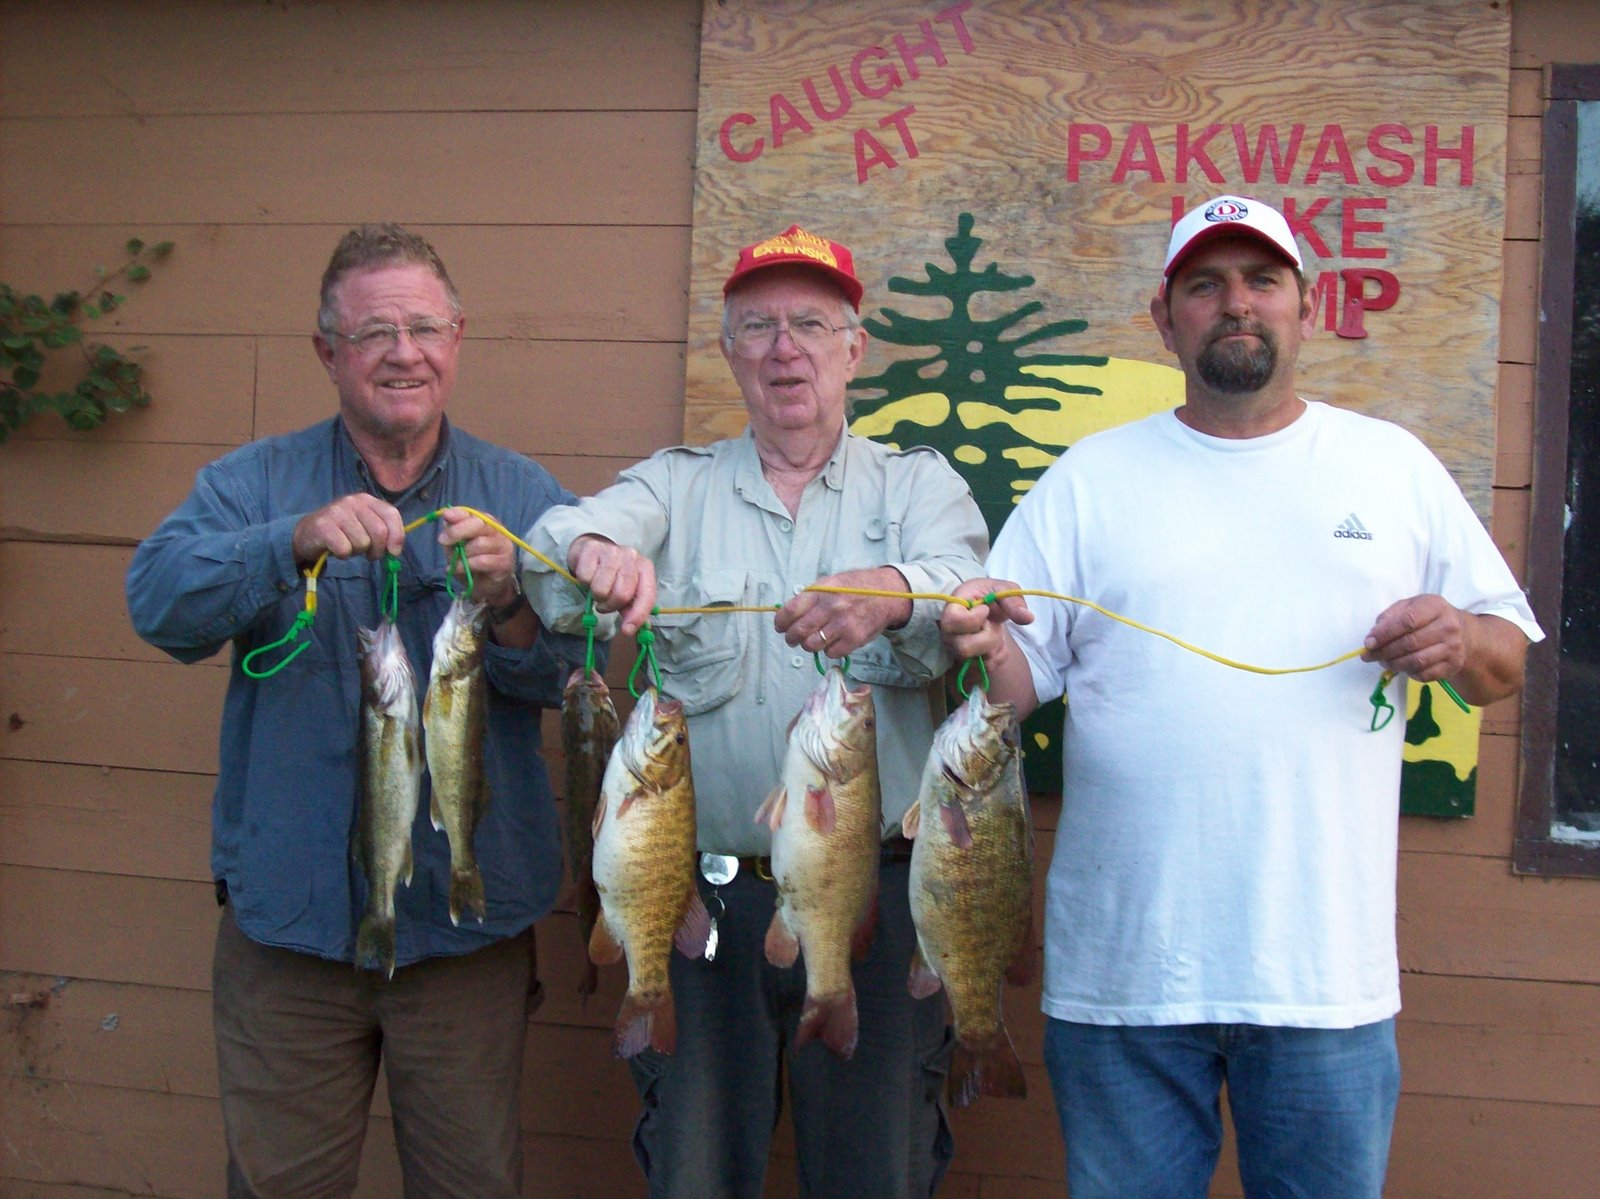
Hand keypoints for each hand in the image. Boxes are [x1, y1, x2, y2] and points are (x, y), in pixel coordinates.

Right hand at [292, 494, 404, 565]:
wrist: (307, 533)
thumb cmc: (342, 531)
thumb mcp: (364, 526)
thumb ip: (383, 532)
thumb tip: (395, 550)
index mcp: (366, 500)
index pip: (391, 514)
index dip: (397, 536)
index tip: (394, 552)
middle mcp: (353, 501)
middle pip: (379, 532)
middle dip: (377, 549)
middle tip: (368, 554)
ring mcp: (337, 512)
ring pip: (362, 543)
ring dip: (356, 552)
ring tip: (347, 545)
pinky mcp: (323, 526)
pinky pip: (345, 549)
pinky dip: (343, 555)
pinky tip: (335, 548)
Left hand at [436, 507, 519, 608]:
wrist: (485, 587)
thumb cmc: (470, 562)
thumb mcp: (456, 545)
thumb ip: (453, 531)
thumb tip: (446, 516)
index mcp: (485, 523)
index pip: (473, 513)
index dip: (459, 514)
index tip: (446, 516)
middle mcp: (497, 531)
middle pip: (479, 524)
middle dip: (458, 531)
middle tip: (443, 541)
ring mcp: (503, 546)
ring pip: (480, 543)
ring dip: (463, 554)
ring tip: (455, 562)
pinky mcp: (505, 563)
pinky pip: (483, 561)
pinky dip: (466, 566)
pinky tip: (459, 569)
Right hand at [569, 534, 655, 635]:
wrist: (593, 550)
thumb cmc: (613, 574)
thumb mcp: (628, 590)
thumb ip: (634, 608)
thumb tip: (639, 627)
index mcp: (645, 567)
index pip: (647, 595)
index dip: (638, 616)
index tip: (627, 630)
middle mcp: (631, 556)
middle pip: (622, 594)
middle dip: (610, 606)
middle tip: (605, 605)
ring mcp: (611, 551)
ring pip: (601, 588)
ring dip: (597, 596)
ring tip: (597, 590)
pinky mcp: (591, 548)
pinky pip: (585, 577)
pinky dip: (584, 583)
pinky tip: (589, 577)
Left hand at [774, 567, 912, 657]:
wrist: (886, 594)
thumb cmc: (855, 588)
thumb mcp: (830, 583)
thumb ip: (809, 598)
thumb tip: (787, 615)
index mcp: (821, 591)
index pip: (790, 611)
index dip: (781, 622)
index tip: (780, 627)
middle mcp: (831, 607)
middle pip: (798, 631)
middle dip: (791, 638)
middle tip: (792, 639)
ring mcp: (843, 624)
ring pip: (812, 645)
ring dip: (809, 645)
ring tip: (813, 640)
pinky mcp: (854, 639)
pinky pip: (830, 653)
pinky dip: (828, 650)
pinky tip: (832, 641)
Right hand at [940, 577, 1033, 662]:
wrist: (987, 610)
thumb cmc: (988, 596)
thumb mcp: (1002, 589)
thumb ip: (1013, 600)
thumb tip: (1028, 618)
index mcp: (952, 610)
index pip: (952, 622)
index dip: (973, 618)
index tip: (984, 609)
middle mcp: (949, 634)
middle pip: (964, 648)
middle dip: (988, 636)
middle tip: (991, 623)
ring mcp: (957, 650)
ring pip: (977, 662)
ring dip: (994, 645)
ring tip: (994, 631)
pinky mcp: (969, 662)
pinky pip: (988, 667)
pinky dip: (999, 654)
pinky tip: (997, 641)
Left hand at [1362, 594, 1469, 682]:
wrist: (1463, 634)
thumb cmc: (1428, 617)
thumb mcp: (1410, 607)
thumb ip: (1389, 616)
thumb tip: (1373, 636)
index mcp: (1435, 606)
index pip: (1408, 620)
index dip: (1385, 633)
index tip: (1368, 642)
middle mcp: (1448, 627)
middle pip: (1411, 643)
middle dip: (1384, 651)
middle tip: (1369, 655)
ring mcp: (1453, 648)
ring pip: (1417, 661)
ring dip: (1393, 664)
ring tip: (1382, 661)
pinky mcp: (1452, 666)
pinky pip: (1425, 674)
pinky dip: (1408, 673)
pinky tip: (1401, 667)